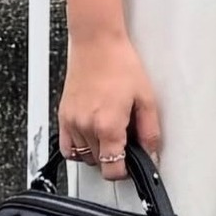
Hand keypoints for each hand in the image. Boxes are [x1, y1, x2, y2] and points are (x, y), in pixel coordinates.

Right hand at [58, 29, 161, 182]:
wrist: (97, 44)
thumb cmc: (120, 64)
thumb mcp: (146, 99)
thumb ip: (150, 132)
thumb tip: (151, 153)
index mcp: (108, 125)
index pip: (112, 169)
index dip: (124, 171)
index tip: (130, 165)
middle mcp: (86, 126)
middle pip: (98, 164)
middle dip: (113, 157)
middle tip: (124, 140)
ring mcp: (72, 121)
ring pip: (83, 157)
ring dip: (97, 152)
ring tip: (109, 133)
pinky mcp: (63, 115)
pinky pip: (67, 147)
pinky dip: (78, 149)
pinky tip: (91, 138)